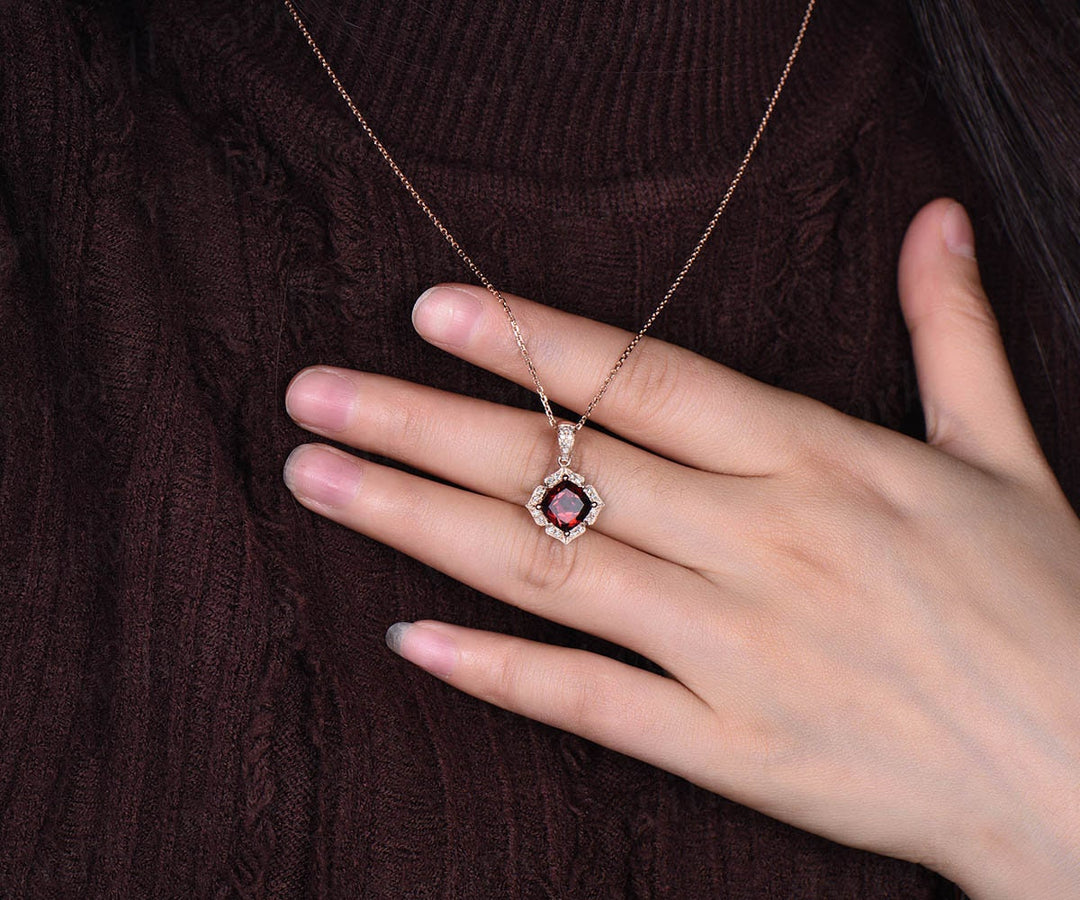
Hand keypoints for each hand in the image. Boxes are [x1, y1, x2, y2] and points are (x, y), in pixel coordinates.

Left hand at [281, 197, 1079, 897]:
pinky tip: (408, 638)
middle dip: (424, 425)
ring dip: (421, 525)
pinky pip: (591, 699)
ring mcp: (741, 648)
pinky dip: (496, 671)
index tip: (431, 309)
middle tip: (313, 398)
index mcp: (822, 459)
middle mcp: (765, 542)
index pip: (645, 380)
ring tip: (320, 486)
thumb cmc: (1049, 607)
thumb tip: (937, 218)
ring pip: (553, 571)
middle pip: (564, 468)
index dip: (533, 342)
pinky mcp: (735, 745)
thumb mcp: (1004, 456)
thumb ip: (952, 333)